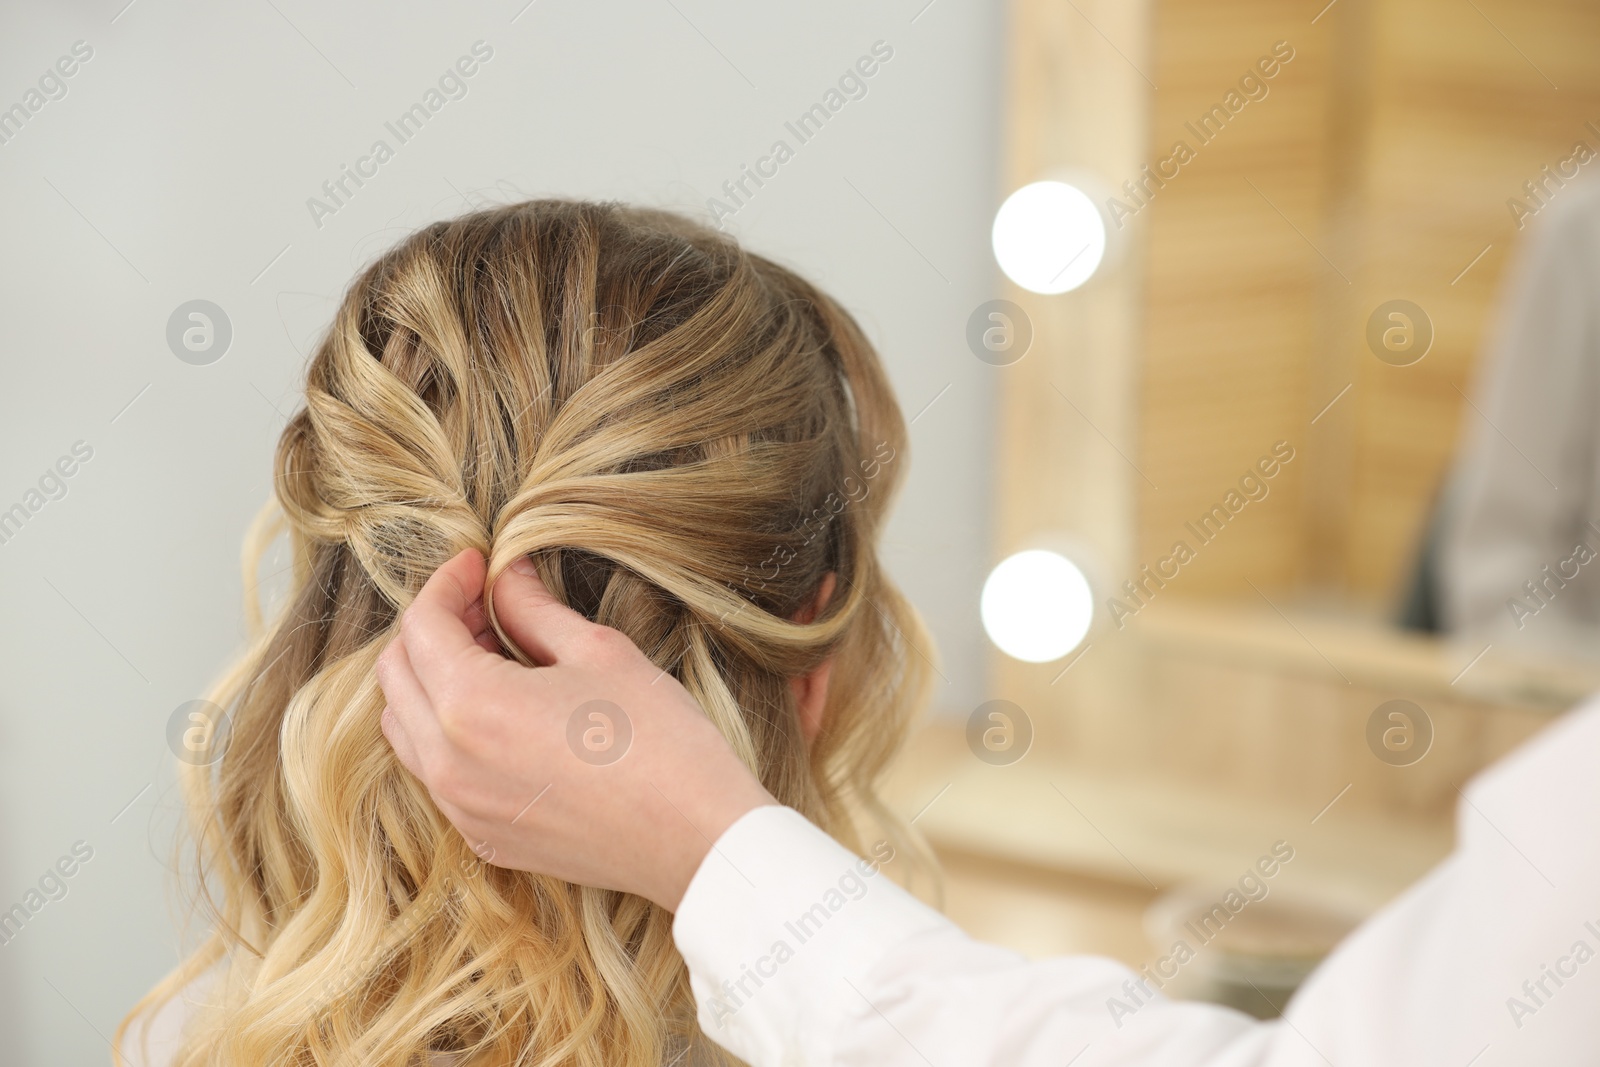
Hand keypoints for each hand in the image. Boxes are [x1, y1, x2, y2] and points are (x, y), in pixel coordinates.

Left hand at [376, 549, 775, 911]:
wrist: (696, 838)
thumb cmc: (659, 739)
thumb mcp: (598, 652)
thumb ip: (534, 609)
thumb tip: (506, 576)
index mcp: (470, 705)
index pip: (422, 624)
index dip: (446, 582)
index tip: (477, 565)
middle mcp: (447, 763)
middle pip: (396, 674)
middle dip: (432, 628)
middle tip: (485, 607)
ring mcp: (462, 808)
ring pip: (406, 727)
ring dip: (431, 682)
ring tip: (491, 659)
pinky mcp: (485, 838)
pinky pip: (437, 774)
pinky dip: (447, 733)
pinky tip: (505, 717)